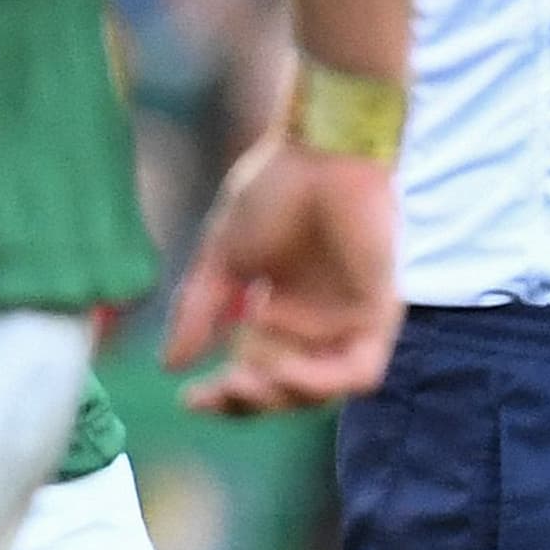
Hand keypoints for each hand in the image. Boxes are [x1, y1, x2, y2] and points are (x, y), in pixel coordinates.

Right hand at [164, 129, 402, 415]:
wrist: (320, 148)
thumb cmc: (273, 187)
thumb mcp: (222, 256)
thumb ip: (199, 309)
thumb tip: (169, 365)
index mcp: (276, 311)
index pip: (249, 372)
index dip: (221, 396)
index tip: (187, 400)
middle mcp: (313, 323)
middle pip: (281, 391)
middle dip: (247, 401)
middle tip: (219, 390)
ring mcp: (347, 320)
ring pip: (319, 392)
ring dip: (281, 397)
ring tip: (245, 381)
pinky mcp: (380, 312)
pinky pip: (360, 372)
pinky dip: (322, 381)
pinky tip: (286, 370)